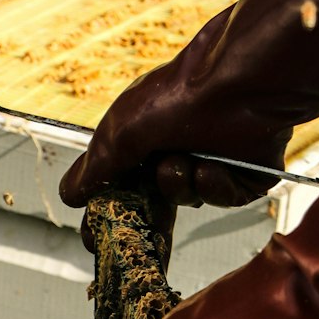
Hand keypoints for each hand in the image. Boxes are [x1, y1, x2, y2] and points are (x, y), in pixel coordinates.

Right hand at [57, 0, 318, 239]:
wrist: (237, 82)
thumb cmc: (177, 95)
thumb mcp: (120, 131)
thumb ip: (95, 167)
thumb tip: (68, 193)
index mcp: (151, 140)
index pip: (126, 187)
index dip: (111, 213)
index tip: (95, 236)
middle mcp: (183, 150)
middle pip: (160, 203)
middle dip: (145, 216)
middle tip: (131, 232)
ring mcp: (217, 162)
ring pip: (190, 199)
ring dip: (179, 185)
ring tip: (179, 161)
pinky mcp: (250, 174)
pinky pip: (226, 199)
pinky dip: (215, 185)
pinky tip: (212, 165)